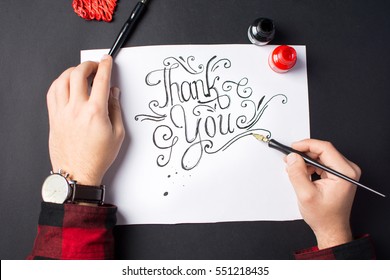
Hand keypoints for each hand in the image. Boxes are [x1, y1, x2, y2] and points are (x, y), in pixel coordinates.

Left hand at [46, 55, 124, 185]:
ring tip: (80, 73)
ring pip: (62, 80)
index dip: (105, 65)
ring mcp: (62, 113)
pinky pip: (52, 92)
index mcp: (95, 112)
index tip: (107, 60)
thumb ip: (116, 109)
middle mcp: (77, 109)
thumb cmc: (97, 157)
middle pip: (79, 74)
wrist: (78, 172)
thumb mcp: (118, 134)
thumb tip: (113, 93)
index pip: (101, 80)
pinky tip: (66, 84)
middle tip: (95, 66)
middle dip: (88, 64)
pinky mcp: (54, 118)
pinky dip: (59, 83)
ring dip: (72, 71)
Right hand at [284, 139, 360, 248]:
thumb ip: (297, 174)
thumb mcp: (306, 195)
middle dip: (304, 153)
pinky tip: (301, 172)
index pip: (325, 148)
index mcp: (345, 173)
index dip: (306, 145)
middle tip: (289, 158)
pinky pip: (322, 162)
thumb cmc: (324, 216)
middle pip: (323, 151)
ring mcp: (344, 172)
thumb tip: (292, 157)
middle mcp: (348, 170)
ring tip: (294, 168)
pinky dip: (310, 165)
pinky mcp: (339, 174)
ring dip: (306, 159)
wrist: (331, 228)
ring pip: (321, 156)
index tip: (293, 147)